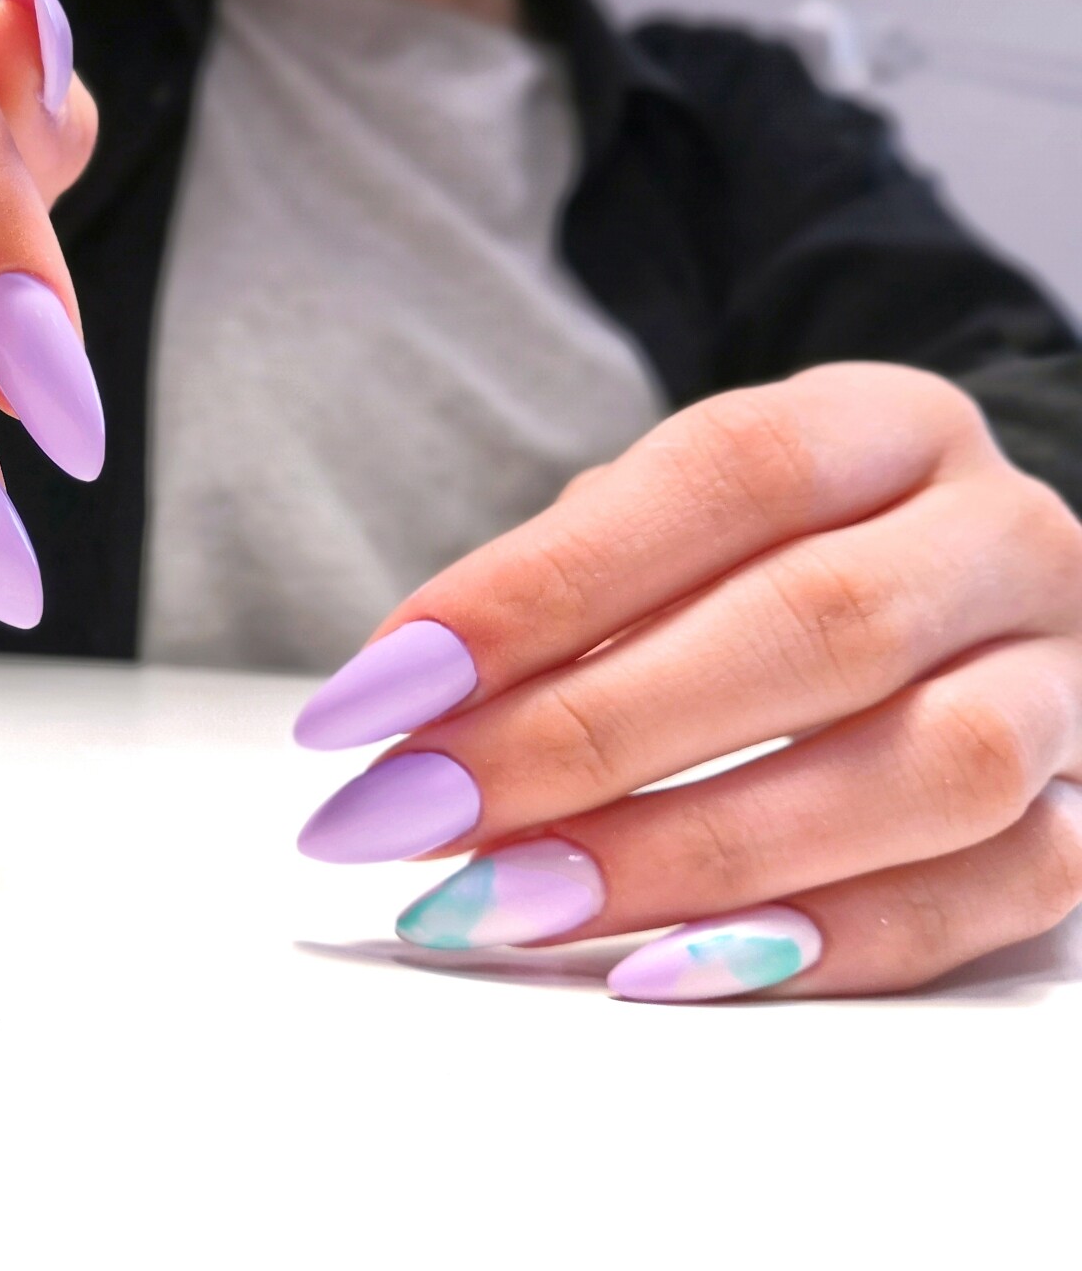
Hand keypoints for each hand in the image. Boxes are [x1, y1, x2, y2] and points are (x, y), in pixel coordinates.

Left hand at [294, 363, 1081, 1000]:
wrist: (954, 587)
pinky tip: (664, 969)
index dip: (543, 582)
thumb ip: (564, 598)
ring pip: (927, 771)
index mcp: (888, 427)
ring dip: (693, 850)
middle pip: (817, 629)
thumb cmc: (763, 559)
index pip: (724, 474)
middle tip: (413, 810)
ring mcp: (1070, 680)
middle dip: (586, 735)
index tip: (382, 685)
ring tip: (509, 900)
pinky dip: (826, 942)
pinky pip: (997, 891)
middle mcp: (1004, 539)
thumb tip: (411, 722)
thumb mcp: (668, 529)